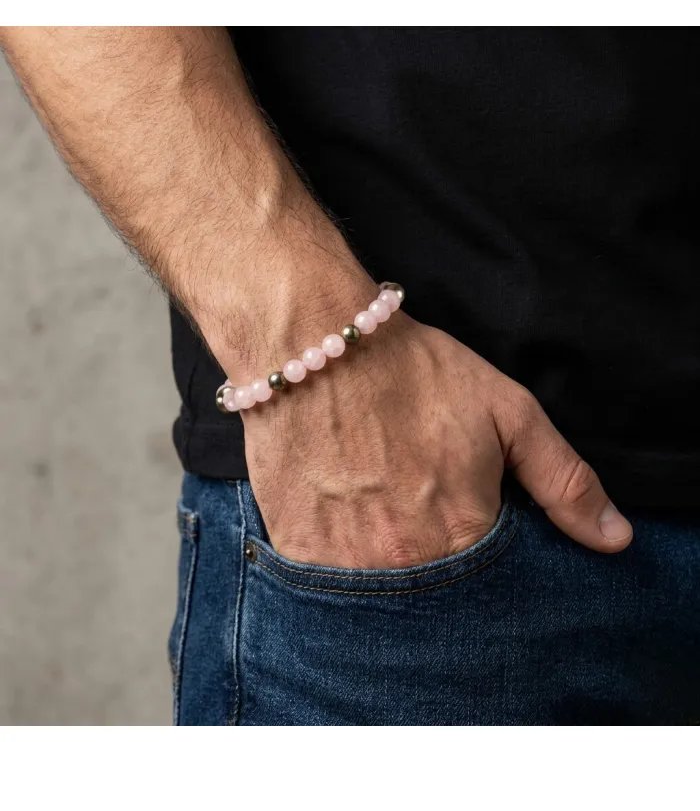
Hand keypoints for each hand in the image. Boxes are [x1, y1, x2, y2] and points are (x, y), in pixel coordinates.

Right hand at [232, 297, 632, 568]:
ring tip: (382, 513)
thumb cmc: (413, 373)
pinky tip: (346, 518)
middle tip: (420, 512)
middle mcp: (403, 564)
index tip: (470, 528)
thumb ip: (564, 481)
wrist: (312, 343)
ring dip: (389, 568)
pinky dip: (343, 563)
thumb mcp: (508, 413)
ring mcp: (343, 564)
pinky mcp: (296, 551)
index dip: (487, 563)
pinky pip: (329, 586)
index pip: (495, 593)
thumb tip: (615, 540)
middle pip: (436, 601)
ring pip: (380, 600)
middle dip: (438, 570)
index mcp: (463, 535)